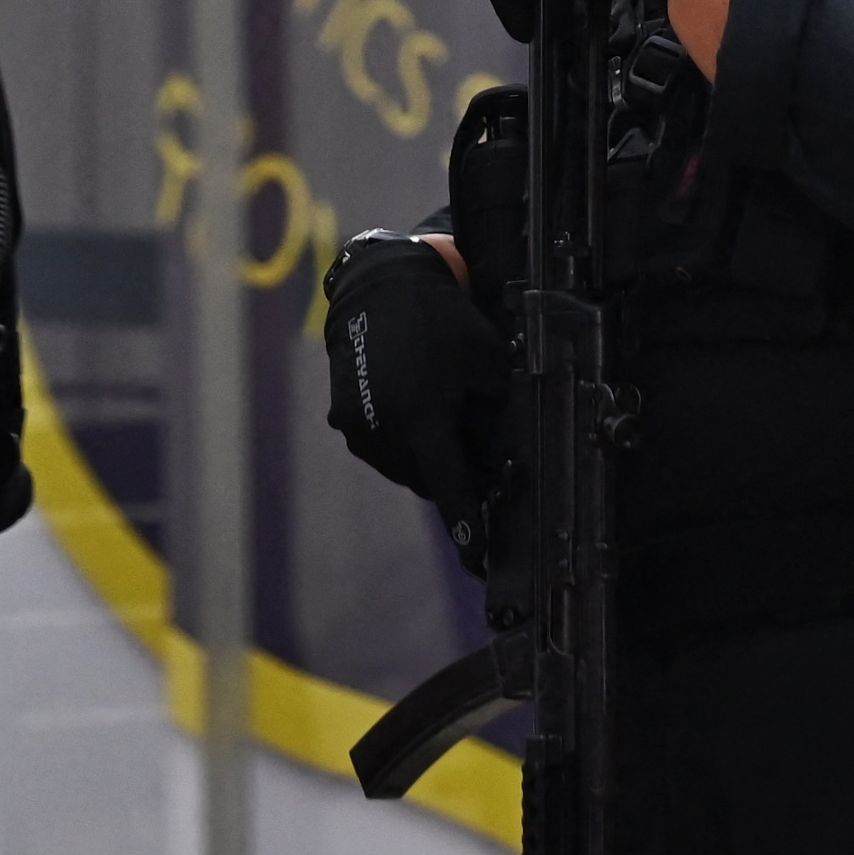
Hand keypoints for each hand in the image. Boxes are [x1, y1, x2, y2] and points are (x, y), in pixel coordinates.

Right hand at [322, 233, 505, 546]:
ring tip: (443, 416)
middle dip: (454, 474)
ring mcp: (358, 429)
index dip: (467, 528)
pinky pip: (383, 451)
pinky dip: (403, 444)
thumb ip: (499, 411)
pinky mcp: (343, 421)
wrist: (378, 289)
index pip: (451, 488)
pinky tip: (417, 408)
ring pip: (405, 469)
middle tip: (475, 448)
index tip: (478, 565)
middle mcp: (384, 431)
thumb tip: (510, 453)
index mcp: (421, 418)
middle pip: (429, 480)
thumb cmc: (440, 322)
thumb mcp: (486, 361)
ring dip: (426, 459)